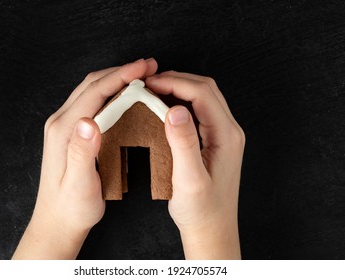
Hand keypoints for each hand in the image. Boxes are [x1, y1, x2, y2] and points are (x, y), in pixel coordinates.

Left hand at [12, 58, 157, 258]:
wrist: (58, 220)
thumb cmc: (72, 207)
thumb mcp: (79, 185)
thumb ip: (81, 152)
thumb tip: (89, 122)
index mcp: (65, 130)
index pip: (95, 92)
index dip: (121, 75)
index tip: (144, 67)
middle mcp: (62, 122)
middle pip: (93, 85)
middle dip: (121, 71)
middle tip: (149, 66)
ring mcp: (66, 126)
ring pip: (93, 91)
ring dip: (117, 80)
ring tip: (142, 77)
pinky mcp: (72, 132)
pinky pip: (93, 103)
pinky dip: (112, 93)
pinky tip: (126, 96)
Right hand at [146, 71, 244, 258]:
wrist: (212, 229)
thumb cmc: (202, 210)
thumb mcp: (190, 179)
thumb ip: (184, 143)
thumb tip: (175, 109)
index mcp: (226, 136)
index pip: (202, 94)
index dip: (175, 82)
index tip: (150, 83)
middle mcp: (229, 131)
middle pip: (205, 90)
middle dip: (176, 80)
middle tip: (149, 83)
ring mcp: (223, 135)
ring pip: (202, 98)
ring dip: (178, 89)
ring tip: (153, 91)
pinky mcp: (215, 141)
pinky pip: (199, 112)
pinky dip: (180, 103)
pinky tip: (164, 108)